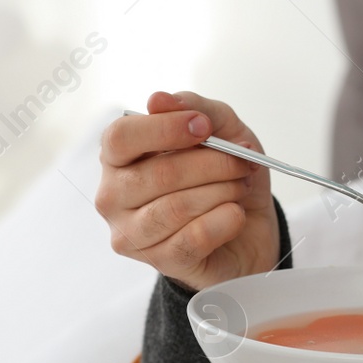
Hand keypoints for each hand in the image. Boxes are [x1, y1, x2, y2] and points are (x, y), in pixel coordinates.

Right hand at [96, 90, 278, 290]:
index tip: (204, 126)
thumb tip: (157, 100)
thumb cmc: (223, 175)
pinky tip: (236, 213)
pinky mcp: (160, 262)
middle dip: (213, 164)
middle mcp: (114, 196)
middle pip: (158, 174)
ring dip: (222, 192)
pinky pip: (194, 238)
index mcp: (118, 158)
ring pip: (177, 208)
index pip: (120, 138)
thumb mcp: (221, 129)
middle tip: (242, 162)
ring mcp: (132, 234)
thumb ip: (192, 107)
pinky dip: (225, 220)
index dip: (165, 128)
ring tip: (240, 187)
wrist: (248, 228)